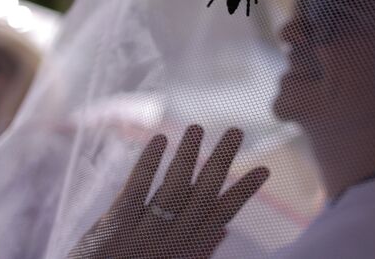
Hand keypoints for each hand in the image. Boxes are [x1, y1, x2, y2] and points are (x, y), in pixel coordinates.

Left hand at [69, 125, 268, 258]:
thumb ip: (193, 247)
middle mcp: (167, 245)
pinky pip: (134, 194)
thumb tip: (223, 229)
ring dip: (188, 157)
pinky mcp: (110, 232)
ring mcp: (139, 238)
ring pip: (173, 193)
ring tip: (197, 127)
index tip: (263, 169)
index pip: (219, 218)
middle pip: (202, 198)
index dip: (241, 193)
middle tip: (236, 130)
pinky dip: (148, 165)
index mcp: (182, 252)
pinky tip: (159, 140)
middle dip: (221, 162)